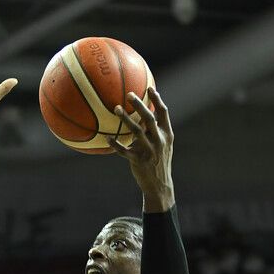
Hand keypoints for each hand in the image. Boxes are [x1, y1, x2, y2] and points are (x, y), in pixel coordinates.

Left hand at [109, 86, 173, 211]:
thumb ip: (155, 130)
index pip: (163, 113)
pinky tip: (107, 138)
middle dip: (140, 105)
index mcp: (167, 134)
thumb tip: (143, 114)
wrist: (159, 185)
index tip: (149, 88)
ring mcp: (149, 151)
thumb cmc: (158, 162)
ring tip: (116, 108)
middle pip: (149, 118)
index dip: (157, 99)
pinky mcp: (139, 161)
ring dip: (126, 119)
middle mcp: (159, 140)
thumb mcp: (163, 146)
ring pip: (137, 131)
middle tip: (129, 94)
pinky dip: (115, 144)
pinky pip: (124, 151)